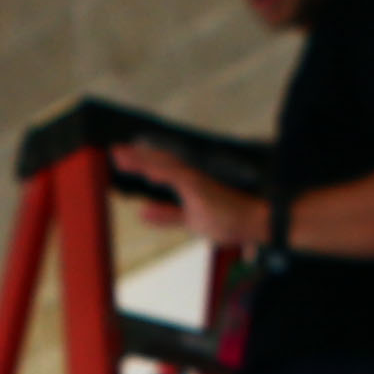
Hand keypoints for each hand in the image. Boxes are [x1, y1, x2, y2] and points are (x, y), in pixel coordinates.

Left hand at [118, 140, 269, 253]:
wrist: (260, 222)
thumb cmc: (233, 218)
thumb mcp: (192, 220)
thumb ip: (167, 215)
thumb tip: (142, 213)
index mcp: (187, 184)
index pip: (160, 169)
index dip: (139, 162)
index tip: (119, 157)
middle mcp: (192, 177)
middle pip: (160, 163)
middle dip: (135, 157)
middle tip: (113, 151)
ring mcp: (198, 181)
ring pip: (166, 166)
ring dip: (143, 161)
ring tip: (120, 156)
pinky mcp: (204, 188)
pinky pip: (180, 178)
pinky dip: (163, 174)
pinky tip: (147, 172)